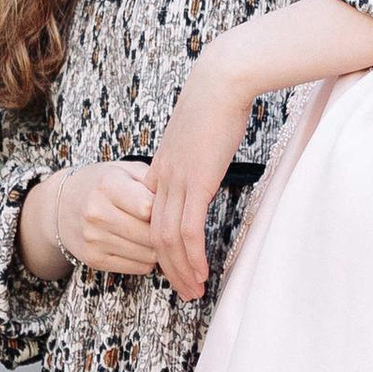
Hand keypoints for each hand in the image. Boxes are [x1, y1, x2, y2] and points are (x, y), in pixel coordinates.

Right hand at [38, 158, 162, 280]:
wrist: (60, 206)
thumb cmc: (101, 185)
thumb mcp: (124, 170)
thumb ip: (153, 180)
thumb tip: (182, 199)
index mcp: (108, 186)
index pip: (149, 207)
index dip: (165, 209)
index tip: (169, 206)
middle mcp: (97, 213)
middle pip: (151, 234)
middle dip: (166, 231)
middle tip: (171, 225)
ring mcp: (94, 239)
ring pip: (148, 254)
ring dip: (158, 247)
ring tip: (154, 234)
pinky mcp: (94, 259)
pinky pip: (138, 267)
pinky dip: (147, 259)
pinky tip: (141, 245)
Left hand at [149, 48, 255, 301]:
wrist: (221, 79)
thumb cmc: (218, 99)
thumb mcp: (199, 131)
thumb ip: (197, 151)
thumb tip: (208, 156)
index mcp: (161, 166)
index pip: (151, 215)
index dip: (160, 244)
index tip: (173, 263)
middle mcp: (162, 178)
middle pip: (153, 235)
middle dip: (167, 268)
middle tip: (182, 290)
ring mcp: (176, 181)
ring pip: (166, 239)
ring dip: (180, 269)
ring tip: (193, 291)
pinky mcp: (195, 182)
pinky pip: (187, 230)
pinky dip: (192, 255)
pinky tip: (201, 271)